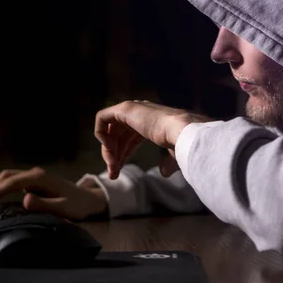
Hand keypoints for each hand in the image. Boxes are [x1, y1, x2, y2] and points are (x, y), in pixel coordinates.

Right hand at [0, 167, 107, 219]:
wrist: (89, 199)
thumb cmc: (77, 204)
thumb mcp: (63, 207)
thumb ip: (44, 204)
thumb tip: (24, 200)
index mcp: (40, 178)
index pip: (12, 182)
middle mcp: (35, 174)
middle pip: (6, 177)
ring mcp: (34, 177)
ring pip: (7, 178)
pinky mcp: (34, 182)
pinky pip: (12, 183)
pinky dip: (0, 189)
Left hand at [95, 100, 211, 178]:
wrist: (182, 134)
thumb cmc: (182, 144)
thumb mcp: (174, 154)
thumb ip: (168, 162)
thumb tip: (164, 173)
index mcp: (151, 121)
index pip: (129, 138)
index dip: (123, 154)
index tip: (119, 171)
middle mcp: (140, 113)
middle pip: (118, 135)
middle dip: (114, 155)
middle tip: (113, 174)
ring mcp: (132, 109)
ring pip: (109, 130)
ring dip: (108, 151)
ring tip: (112, 168)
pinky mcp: (124, 108)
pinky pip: (102, 118)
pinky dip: (101, 134)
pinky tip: (110, 149)